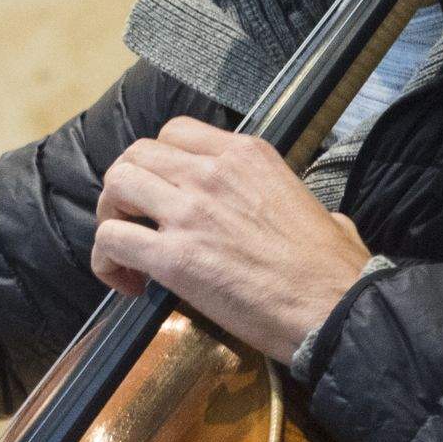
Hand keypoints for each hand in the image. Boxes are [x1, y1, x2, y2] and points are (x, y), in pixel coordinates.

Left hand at [90, 118, 372, 363]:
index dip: (159, 162)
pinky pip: (112, 240)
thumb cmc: (333, 271)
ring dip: (112, 217)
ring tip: (126, 251)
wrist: (336, 309)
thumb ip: (296, 205)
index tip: (165, 194)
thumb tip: (321, 223)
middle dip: (126, 188)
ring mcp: (190, 212)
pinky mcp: (174, 257)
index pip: (175, 133)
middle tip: (136, 223)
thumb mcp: (318, 209)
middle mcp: (212, 173)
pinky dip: (106, 261)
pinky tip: (128, 283)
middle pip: (136, 153)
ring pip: (116, 185)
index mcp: (246, 155)